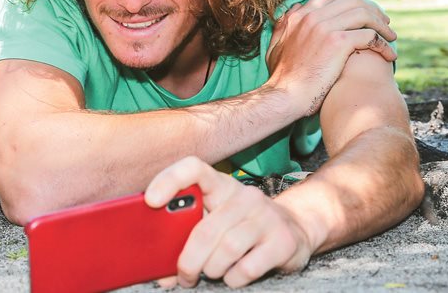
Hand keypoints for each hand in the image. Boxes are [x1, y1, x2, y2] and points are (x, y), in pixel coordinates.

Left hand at [145, 157, 312, 288]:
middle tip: (184, 275)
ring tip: (211, 273)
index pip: (193, 168)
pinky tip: (233, 276)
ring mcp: (266, 217)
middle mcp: (244, 196)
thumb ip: (186, 239)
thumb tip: (160, 274)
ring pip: (226, 248)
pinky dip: (233, 278)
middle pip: (205, 228)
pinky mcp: (283, 241)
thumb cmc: (242, 227)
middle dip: (188, 259)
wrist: (296, 229)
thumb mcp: (215, 222)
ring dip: (212, 269)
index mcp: (220, 185)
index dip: (169, 180)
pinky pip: (247, 267)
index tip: (151, 201)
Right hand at [265, 0, 395, 117]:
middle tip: (384, 22)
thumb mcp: (275, 45)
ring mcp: (325, 28)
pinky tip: (389, 55)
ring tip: (391, 37)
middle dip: (372, 9)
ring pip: (364, 14)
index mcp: (297, 16)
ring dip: (381, 24)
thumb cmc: (281, 77)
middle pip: (351, 2)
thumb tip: (293, 11)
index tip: (364, 2)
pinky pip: (370, 36)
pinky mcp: (338, 43)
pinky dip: (383, 44)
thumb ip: (283, 26)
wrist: (284, 94)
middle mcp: (311, 17)